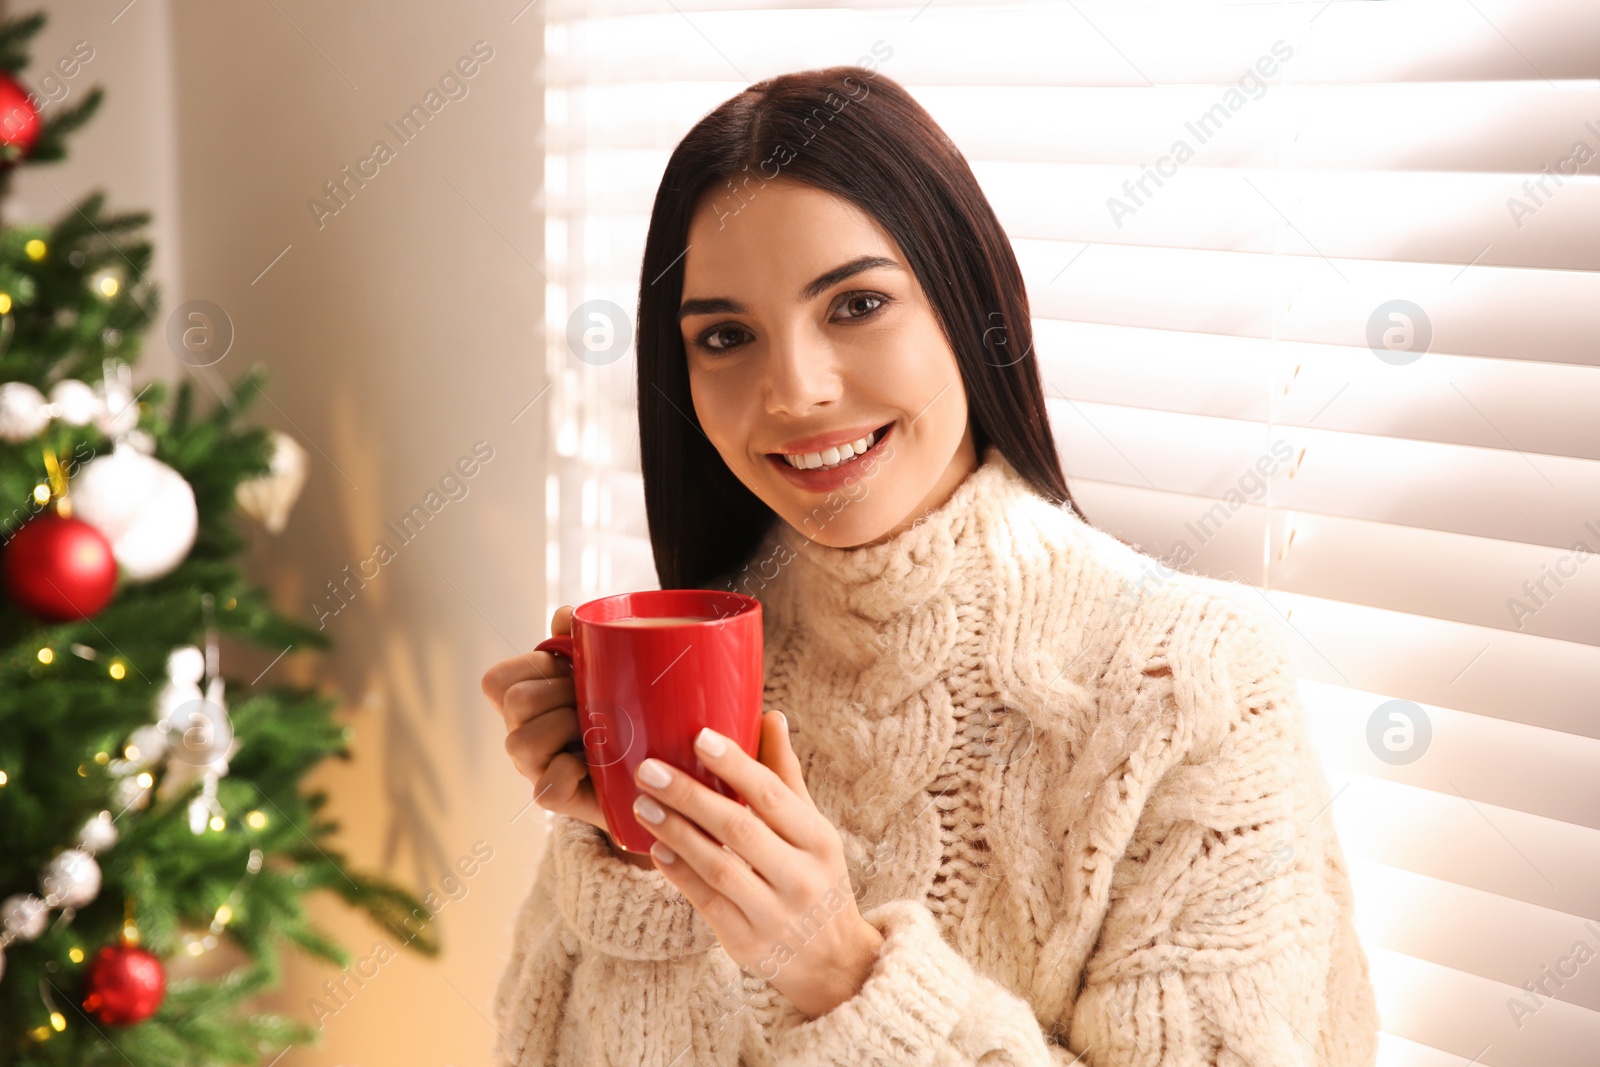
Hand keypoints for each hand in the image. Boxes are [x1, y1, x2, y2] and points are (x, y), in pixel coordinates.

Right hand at [482, 605, 642, 858]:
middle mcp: (521, 732)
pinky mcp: (551, 796)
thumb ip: (581, 640)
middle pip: (515, 700)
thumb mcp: (605, 673)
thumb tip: (564, 616)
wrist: (650, 771)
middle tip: (594, 698)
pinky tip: (597, 762)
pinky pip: (548, 782)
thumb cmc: (623, 716)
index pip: (497, 679)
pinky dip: (573, 769)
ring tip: (597, 728)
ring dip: (566, 727)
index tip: (571, 668)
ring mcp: (532, 766)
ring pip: (521, 741)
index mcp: (528, 699)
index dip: (533, 666)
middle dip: (560, 692)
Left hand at [629, 710, 884, 1019]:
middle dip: (690, 796)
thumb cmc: (817, 879)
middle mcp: (801, 877)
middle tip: (649, 769)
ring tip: (643, 805)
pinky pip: (707, 903)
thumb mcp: (813, 830)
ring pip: (719, 867)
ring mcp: (774, 913)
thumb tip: (770, 717)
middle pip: (739, 828)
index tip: (699, 737)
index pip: (773, 795)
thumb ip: (786, 777)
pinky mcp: (747, 942)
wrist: (834, 962)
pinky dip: (679, 873)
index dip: (736, 765)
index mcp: (819, 840)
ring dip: (676, 833)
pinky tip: (656, 848)